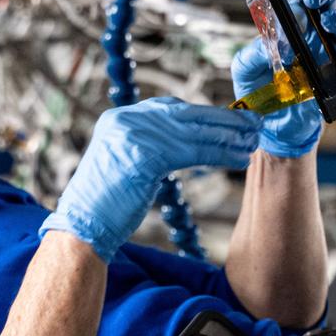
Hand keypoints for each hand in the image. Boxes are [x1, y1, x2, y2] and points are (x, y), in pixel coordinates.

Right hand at [43, 98, 261, 260]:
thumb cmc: (106, 205)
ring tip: (252, 141)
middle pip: (183, 114)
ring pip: (191, 132)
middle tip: (252, 123)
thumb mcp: (124, 164)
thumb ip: (148, 146)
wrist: (83, 228)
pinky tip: (237, 158)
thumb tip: (186, 141)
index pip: (168, 107)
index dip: (202, 113)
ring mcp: (132, 136)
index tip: (228, 118)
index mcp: (118, 118)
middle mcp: (124, 120)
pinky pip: (190, 151)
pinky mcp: (143, 156)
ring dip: (226, 137)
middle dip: (220, 120)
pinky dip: (217, 154)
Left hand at [229, 0, 335, 158]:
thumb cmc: (260, 91)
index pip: (298, 7)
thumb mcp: (246, 70)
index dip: (299, 0)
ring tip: (331, 24)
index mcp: (289, 32)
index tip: (296, 4)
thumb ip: (253, 54)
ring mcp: (327, 59)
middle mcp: (311, 40)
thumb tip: (269, 43)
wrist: (273, 125)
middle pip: (325, 9)